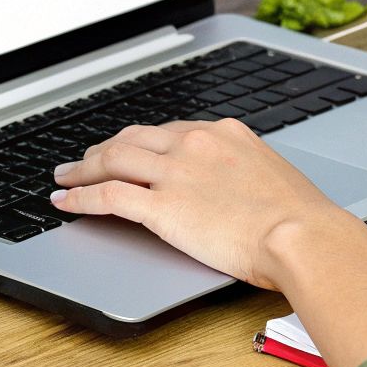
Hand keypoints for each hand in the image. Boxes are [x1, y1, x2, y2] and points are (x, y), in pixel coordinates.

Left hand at [49, 118, 364, 289]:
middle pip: (133, 138)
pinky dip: (80, 197)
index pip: (170, 131)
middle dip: (104, 148)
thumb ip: (243, 173)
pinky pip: (107, 196)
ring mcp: (175, 172)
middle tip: (86, 159)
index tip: (131, 150)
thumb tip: (234, 189)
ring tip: (65, 176)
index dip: (142, 141)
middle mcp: (195, 144)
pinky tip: (67, 202)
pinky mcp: (161, 206)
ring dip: (82, 168)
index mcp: (224, 133)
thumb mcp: (272, 177)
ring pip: (112, 159)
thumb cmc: (299, 218)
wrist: (301, 235)